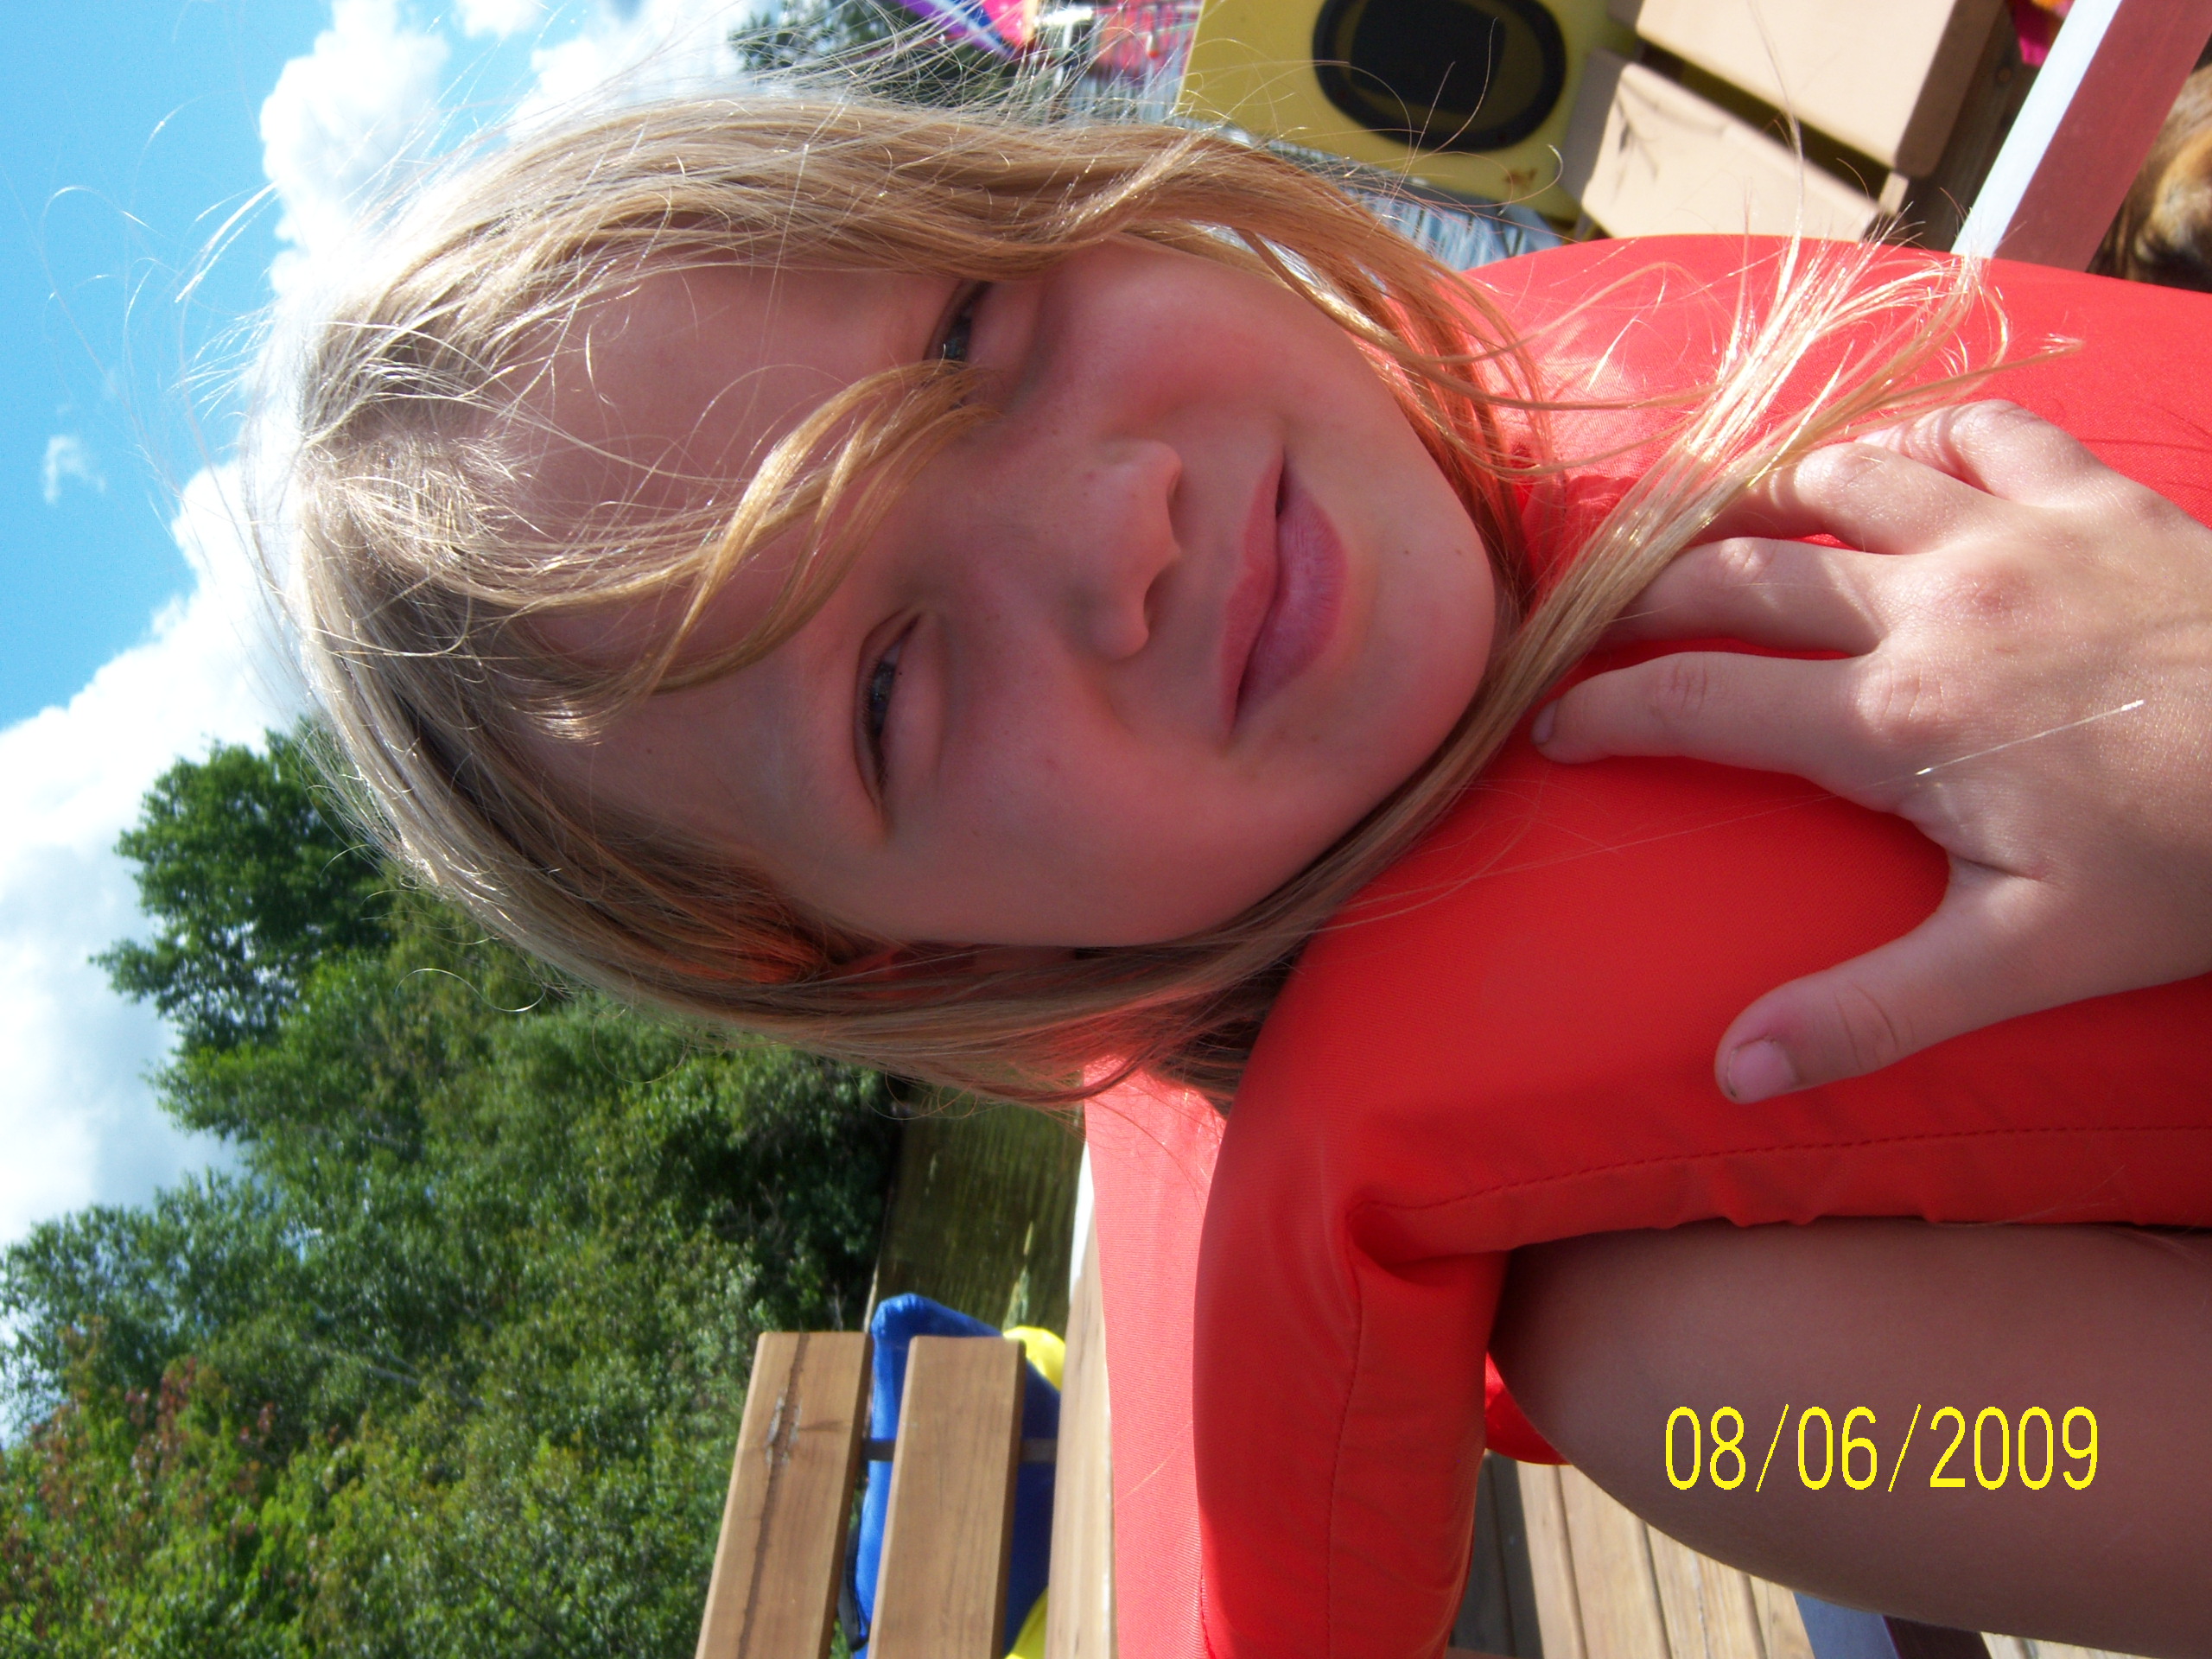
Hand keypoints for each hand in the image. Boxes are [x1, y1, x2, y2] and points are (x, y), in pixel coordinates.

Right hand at [1530, 401, 2211, 1101]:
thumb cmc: (2193, 862)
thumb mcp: (2031, 958)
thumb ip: (1874, 1011)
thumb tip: (1736, 1072)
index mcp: (1891, 721)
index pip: (1696, 702)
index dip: (1603, 713)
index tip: (1553, 729)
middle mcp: (1926, 605)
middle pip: (1738, 574)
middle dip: (1647, 597)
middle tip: (1603, 625)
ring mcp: (2008, 534)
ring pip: (1836, 480)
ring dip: (1756, 498)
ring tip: (1708, 526)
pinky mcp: (2090, 496)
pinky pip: (1975, 429)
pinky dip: (1912, 434)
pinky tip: (1888, 460)